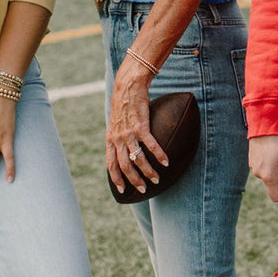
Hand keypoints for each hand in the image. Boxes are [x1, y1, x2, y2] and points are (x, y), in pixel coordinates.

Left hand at [106, 57, 168, 194]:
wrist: (128, 86)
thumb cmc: (124, 102)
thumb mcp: (116, 122)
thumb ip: (119, 135)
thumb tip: (126, 145)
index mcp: (111, 139)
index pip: (111, 164)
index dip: (116, 178)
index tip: (122, 190)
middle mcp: (118, 138)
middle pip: (124, 166)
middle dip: (134, 180)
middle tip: (144, 189)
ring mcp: (128, 133)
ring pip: (137, 159)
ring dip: (147, 171)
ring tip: (157, 178)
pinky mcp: (140, 126)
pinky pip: (150, 145)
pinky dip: (158, 155)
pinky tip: (166, 162)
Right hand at [249, 135, 277, 202]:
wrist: (266, 119)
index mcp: (268, 175)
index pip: (276, 197)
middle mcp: (258, 173)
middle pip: (273, 185)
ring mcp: (253, 166)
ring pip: (268, 175)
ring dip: (276, 168)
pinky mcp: (252, 158)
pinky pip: (263, 166)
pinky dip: (270, 162)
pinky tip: (273, 149)